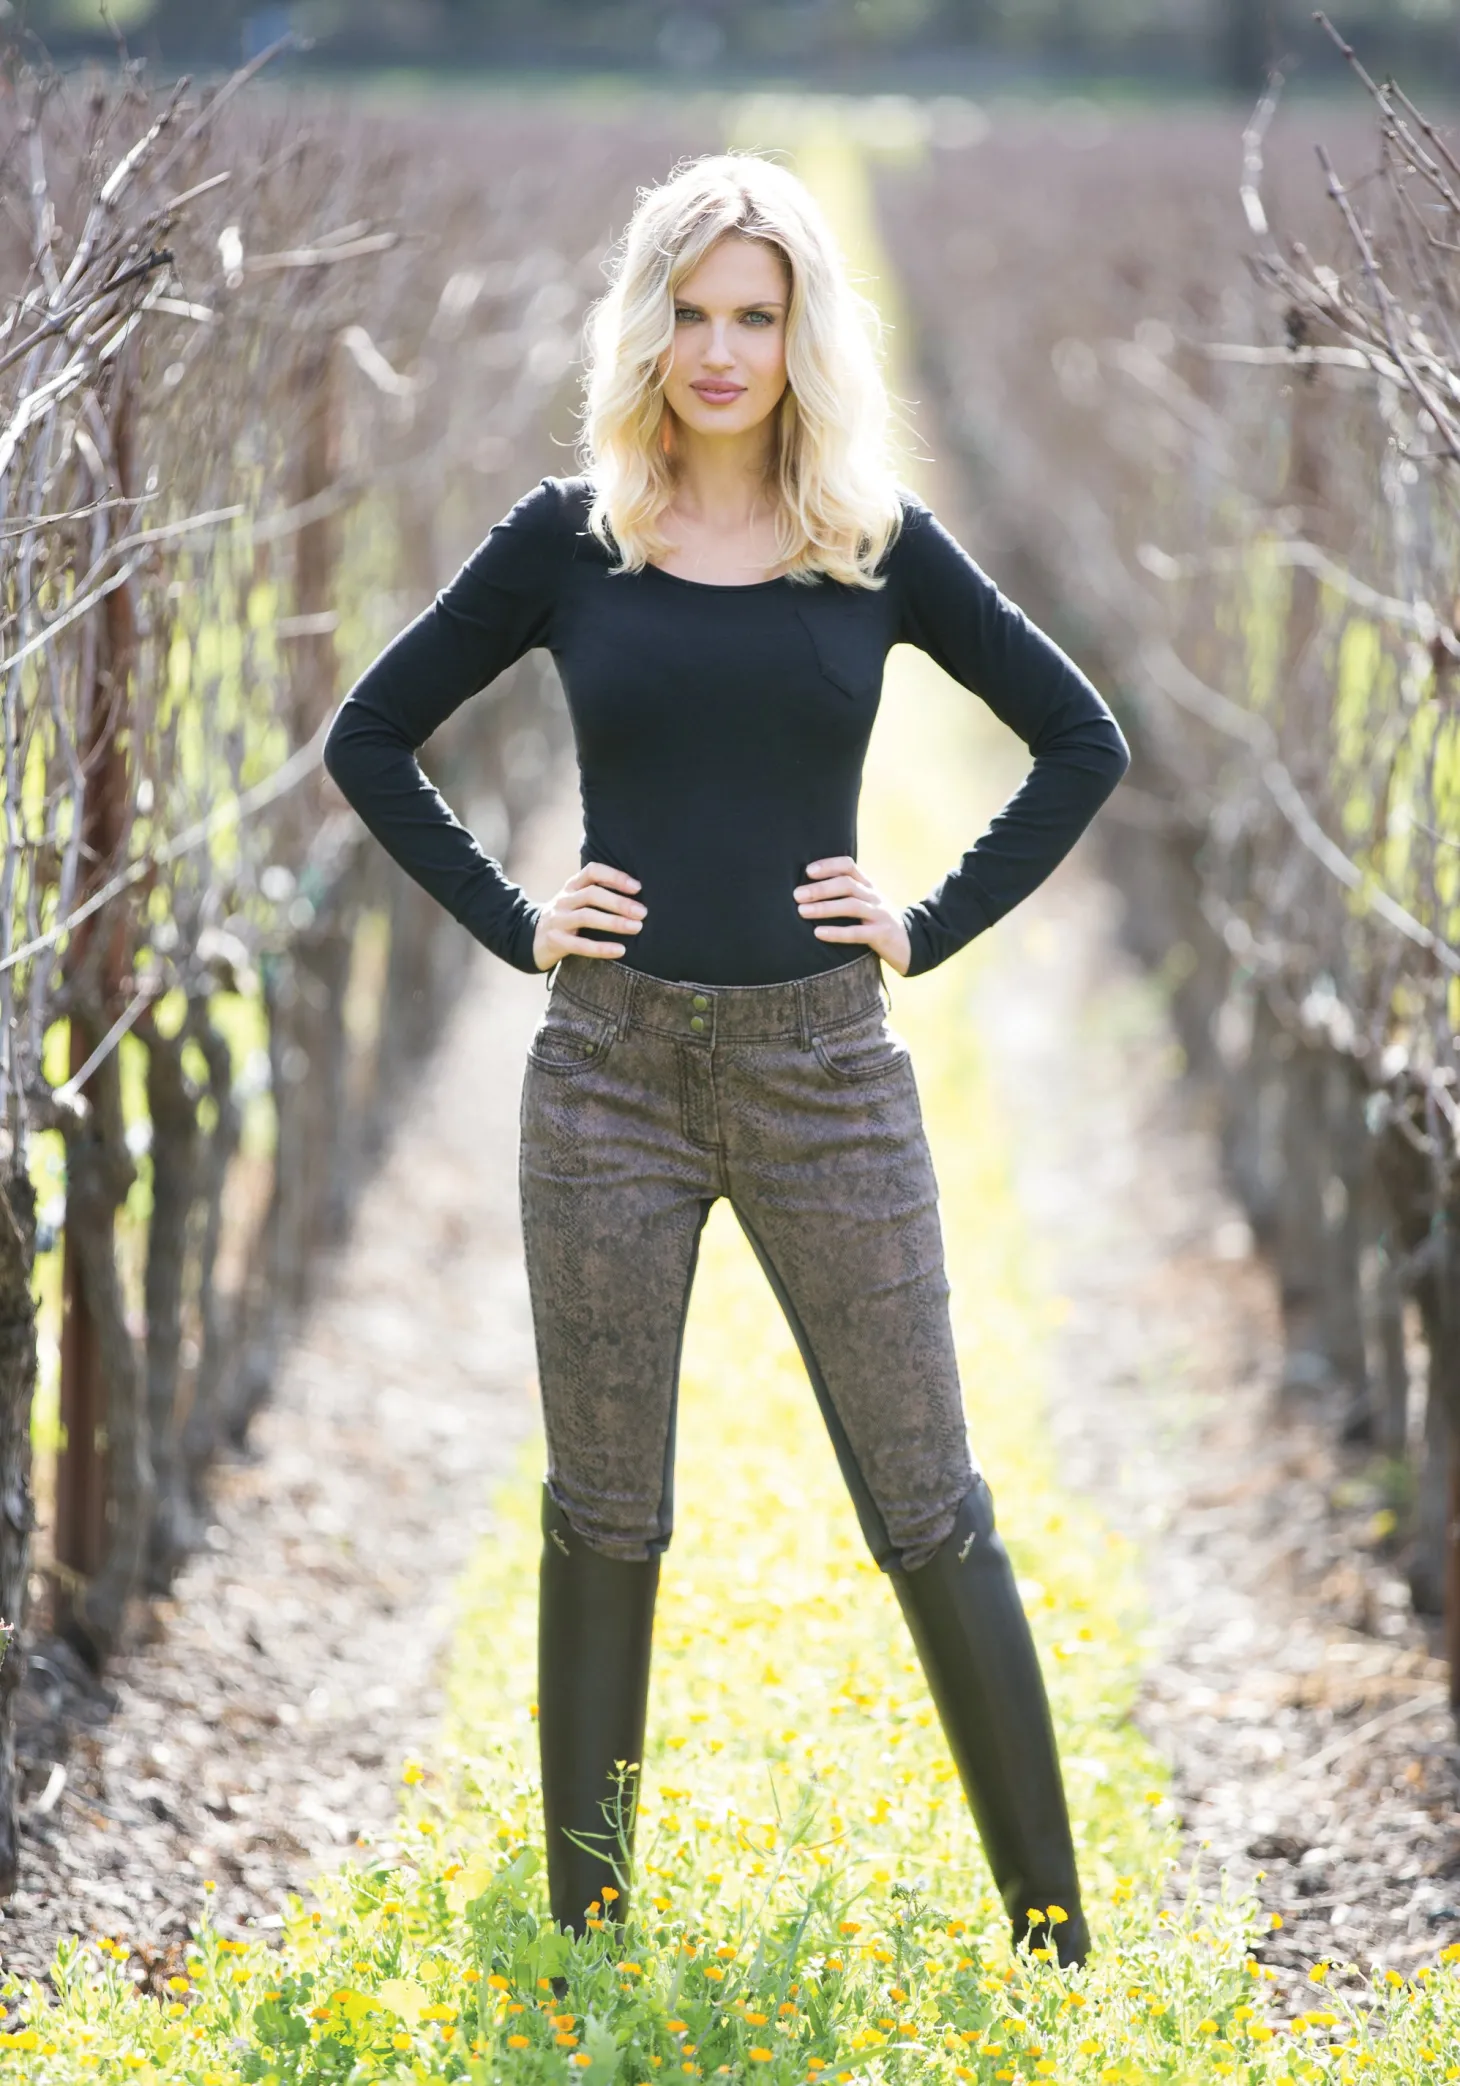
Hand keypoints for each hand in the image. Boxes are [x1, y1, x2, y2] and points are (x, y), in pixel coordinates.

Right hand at [533, 863, 644, 969]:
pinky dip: (602, 948)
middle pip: (592, 894)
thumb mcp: (578, 900)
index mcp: (572, 886)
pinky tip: (621, 950)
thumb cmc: (568, 918)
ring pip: (586, 916)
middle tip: (643, 912)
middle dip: (619, 902)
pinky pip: (580, 945)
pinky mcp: (555, 941)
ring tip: (636, 927)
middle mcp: (563, 900)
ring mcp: (557, 920)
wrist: (533, 939)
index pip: (593, 871)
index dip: (615, 877)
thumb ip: (600, 893)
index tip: (638, 887)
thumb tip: (640, 895)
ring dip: (614, 922)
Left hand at [793, 856, 911, 975]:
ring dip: (824, 907)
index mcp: (868, 886)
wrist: (910, 944)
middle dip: (820, 888)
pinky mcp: (881, 934)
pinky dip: (836, 932)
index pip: (849, 866)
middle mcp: (874, 896)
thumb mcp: (866, 903)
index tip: (808, 871)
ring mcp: (880, 914)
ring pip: (852, 905)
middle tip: (797, 895)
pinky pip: (857, 933)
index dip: (829, 865)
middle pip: (847, 884)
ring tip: (802, 911)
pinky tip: (818, 933)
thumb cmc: (877, 922)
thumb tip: (807, 891)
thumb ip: (846, 894)